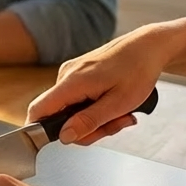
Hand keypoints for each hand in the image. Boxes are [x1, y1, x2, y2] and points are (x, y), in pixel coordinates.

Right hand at [27, 26, 169, 144]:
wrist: (148, 47)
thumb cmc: (138, 70)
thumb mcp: (119, 104)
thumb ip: (89, 121)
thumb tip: (65, 136)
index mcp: (72, 82)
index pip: (38, 110)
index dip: (41, 130)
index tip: (67, 139)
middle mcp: (65, 76)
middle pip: (58, 116)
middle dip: (86, 129)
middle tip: (114, 125)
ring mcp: (71, 74)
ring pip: (70, 110)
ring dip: (94, 120)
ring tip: (120, 114)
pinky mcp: (77, 75)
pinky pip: (77, 101)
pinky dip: (94, 109)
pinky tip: (113, 104)